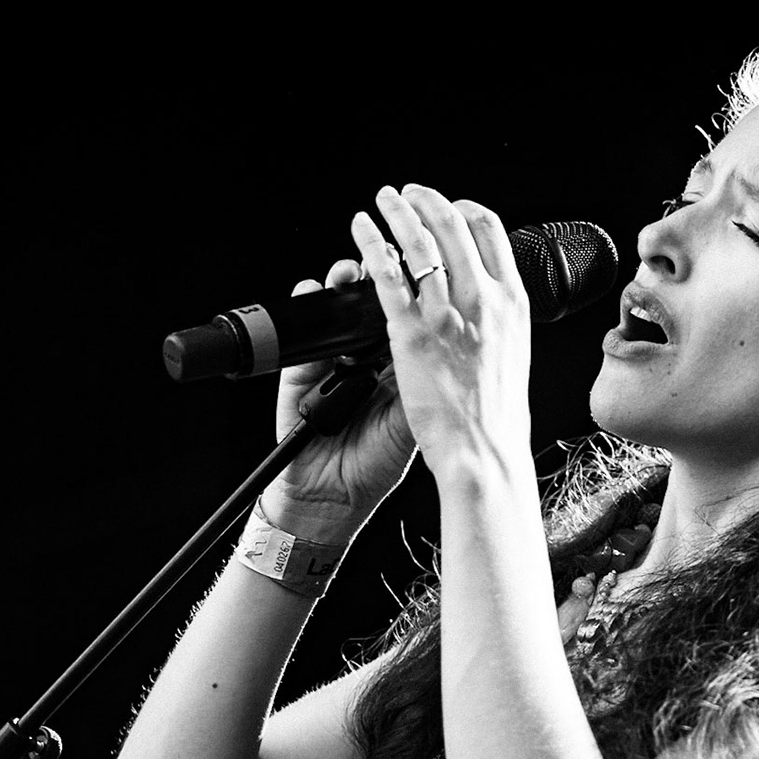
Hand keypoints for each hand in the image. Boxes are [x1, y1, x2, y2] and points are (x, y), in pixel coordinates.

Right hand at [265, 259, 416, 542]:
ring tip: (354, 270)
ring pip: (339, 308)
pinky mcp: (299, 369)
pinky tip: (315, 289)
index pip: (415, 316)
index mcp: (403, 368)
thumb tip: (459, 343)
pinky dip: (307, 303)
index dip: (419, 291)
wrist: (333, 500)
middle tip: (392, 257)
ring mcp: (333, 360)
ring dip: (345, 283)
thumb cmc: (376, 466)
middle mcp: (368, 359)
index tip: (428, 267)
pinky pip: (301, 327)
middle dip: (383, 275)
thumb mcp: (413, 420)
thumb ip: (431, 382)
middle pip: (378, 303)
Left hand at [351, 184, 532, 482]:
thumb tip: (485, 303)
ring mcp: (447, 314)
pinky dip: (371, 244)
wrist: (484, 452)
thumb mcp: (513, 356)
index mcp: (512, 304)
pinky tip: (361, 230)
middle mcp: (483, 301)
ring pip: (418, 241)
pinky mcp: (412, 333)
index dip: (465, 209)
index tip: (449, 206)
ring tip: (384, 200)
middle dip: (426, 200)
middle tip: (409, 193)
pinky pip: (387, 274)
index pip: (491, 232)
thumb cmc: (496, 418)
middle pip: (453, 225)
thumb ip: (498, 322)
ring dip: (397, 211)